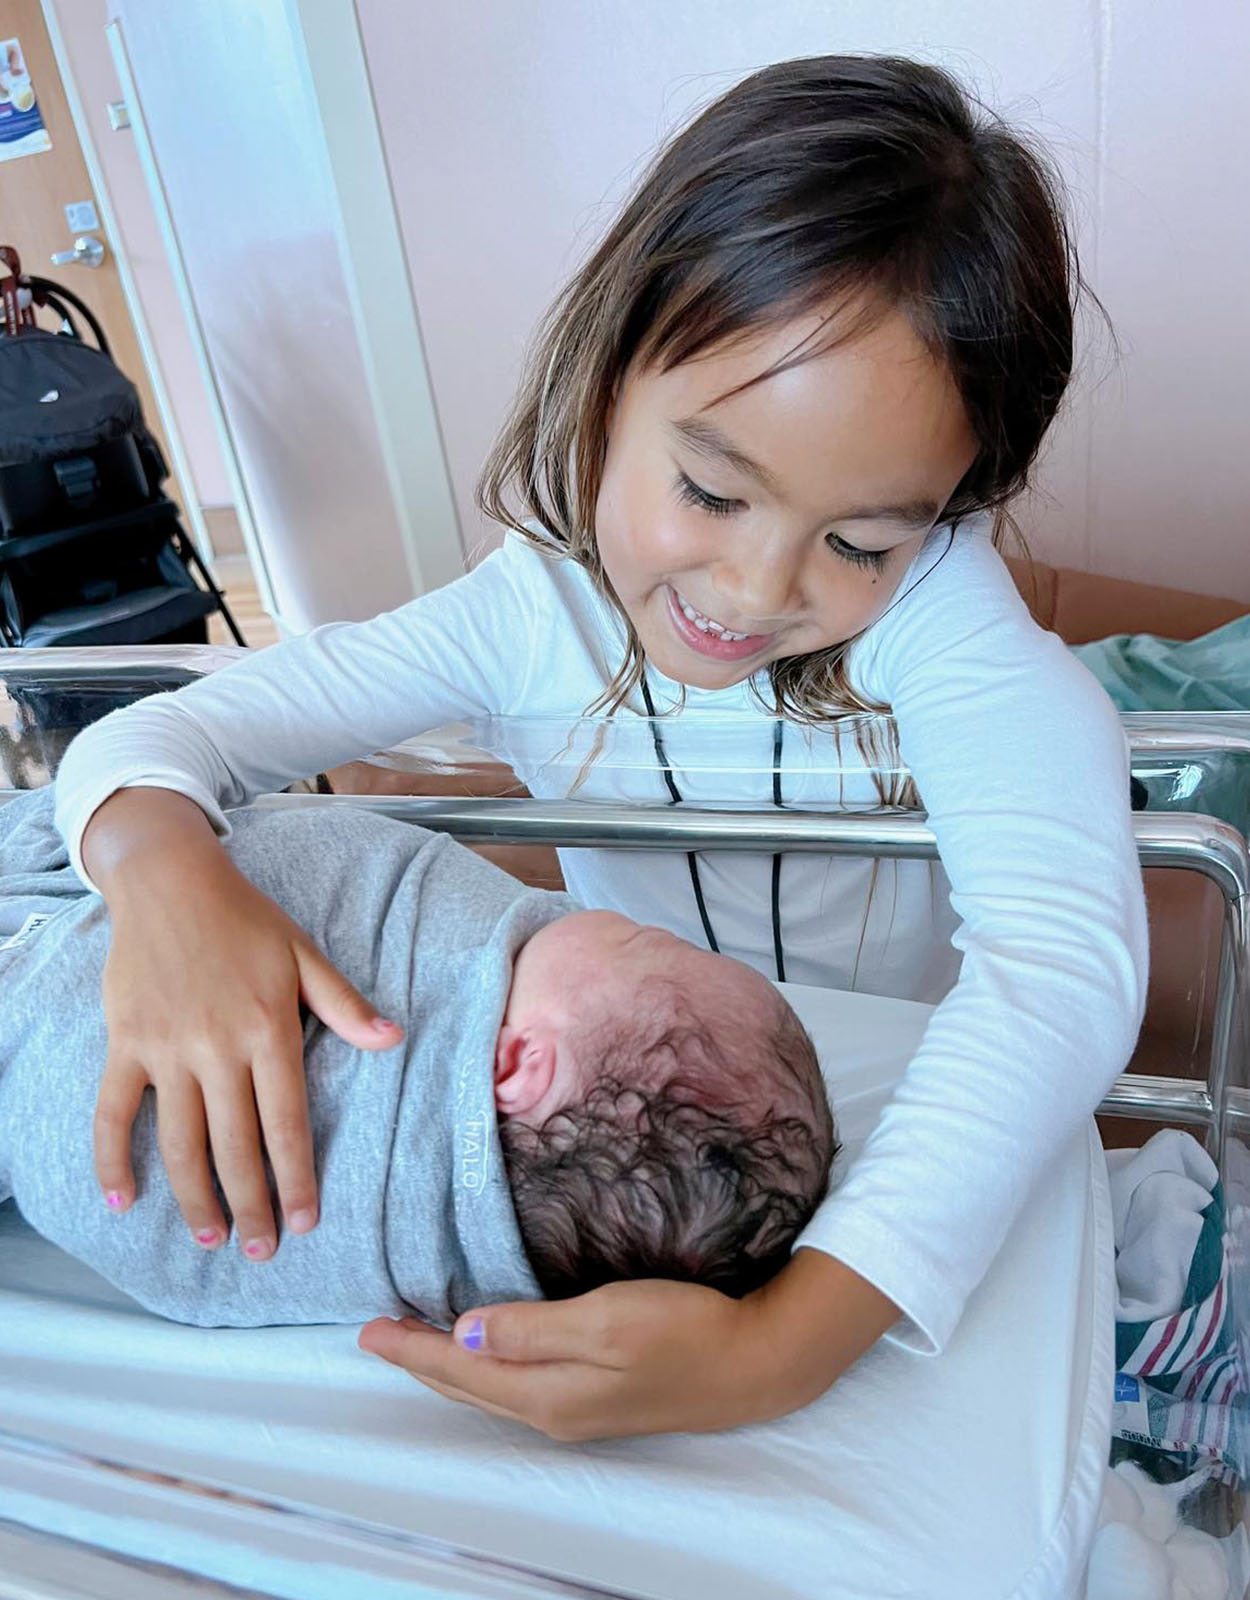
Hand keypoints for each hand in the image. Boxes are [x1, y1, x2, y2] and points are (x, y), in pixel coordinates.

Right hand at [85, 789, 402, 1255]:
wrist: (170, 881)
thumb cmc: (245, 919)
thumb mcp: (304, 955)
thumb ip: (345, 1006)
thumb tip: (394, 1039)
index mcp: (269, 1030)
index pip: (287, 1122)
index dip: (297, 1178)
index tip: (305, 1221)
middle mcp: (218, 1048)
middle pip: (236, 1146)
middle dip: (252, 1205)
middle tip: (263, 1251)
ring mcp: (166, 1048)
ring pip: (181, 1141)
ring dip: (195, 1197)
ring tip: (212, 1238)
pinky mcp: (125, 1043)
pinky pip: (114, 1112)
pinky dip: (112, 1158)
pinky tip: (121, 1200)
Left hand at [358, 1250, 898, 1441]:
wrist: (752, 1363)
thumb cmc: (684, 1331)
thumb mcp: (604, 1321)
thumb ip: (531, 1330)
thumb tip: (463, 1334)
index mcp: (546, 1394)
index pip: (459, 1370)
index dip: (411, 1348)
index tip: (367, 1327)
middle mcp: (553, 1411)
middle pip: (467, 1387)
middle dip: (418, 1361)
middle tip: (374, 1335)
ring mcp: (577, 1410)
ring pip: (490, 1389)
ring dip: (449, 1366)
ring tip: (416, 1343)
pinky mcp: (599, 1398)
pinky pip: (518, 1385)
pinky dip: (486, 1368)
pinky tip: (486, 1352)